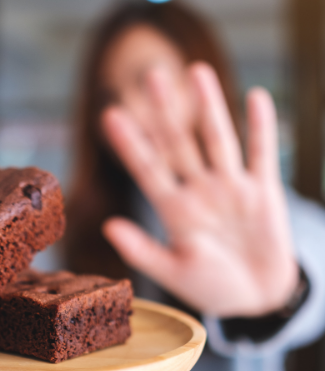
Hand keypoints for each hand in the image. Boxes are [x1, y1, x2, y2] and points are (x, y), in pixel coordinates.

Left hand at [101, 62, 297, 317]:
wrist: (256, 298)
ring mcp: (230, 188)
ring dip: (209, 106)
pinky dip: (260, 127)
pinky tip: (255, 97)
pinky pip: (262, 153)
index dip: (130, 144)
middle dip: (165, 111)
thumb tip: (107, 227)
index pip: (147, 169)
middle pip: (179, 143)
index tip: (109, 115)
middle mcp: (199, 191)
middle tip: (150, 75)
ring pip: (217, 139)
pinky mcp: (263, 191)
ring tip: (197, 72)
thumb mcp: (174, 272)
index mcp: (174, 210)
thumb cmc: (211, 287)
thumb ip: (142, 250)